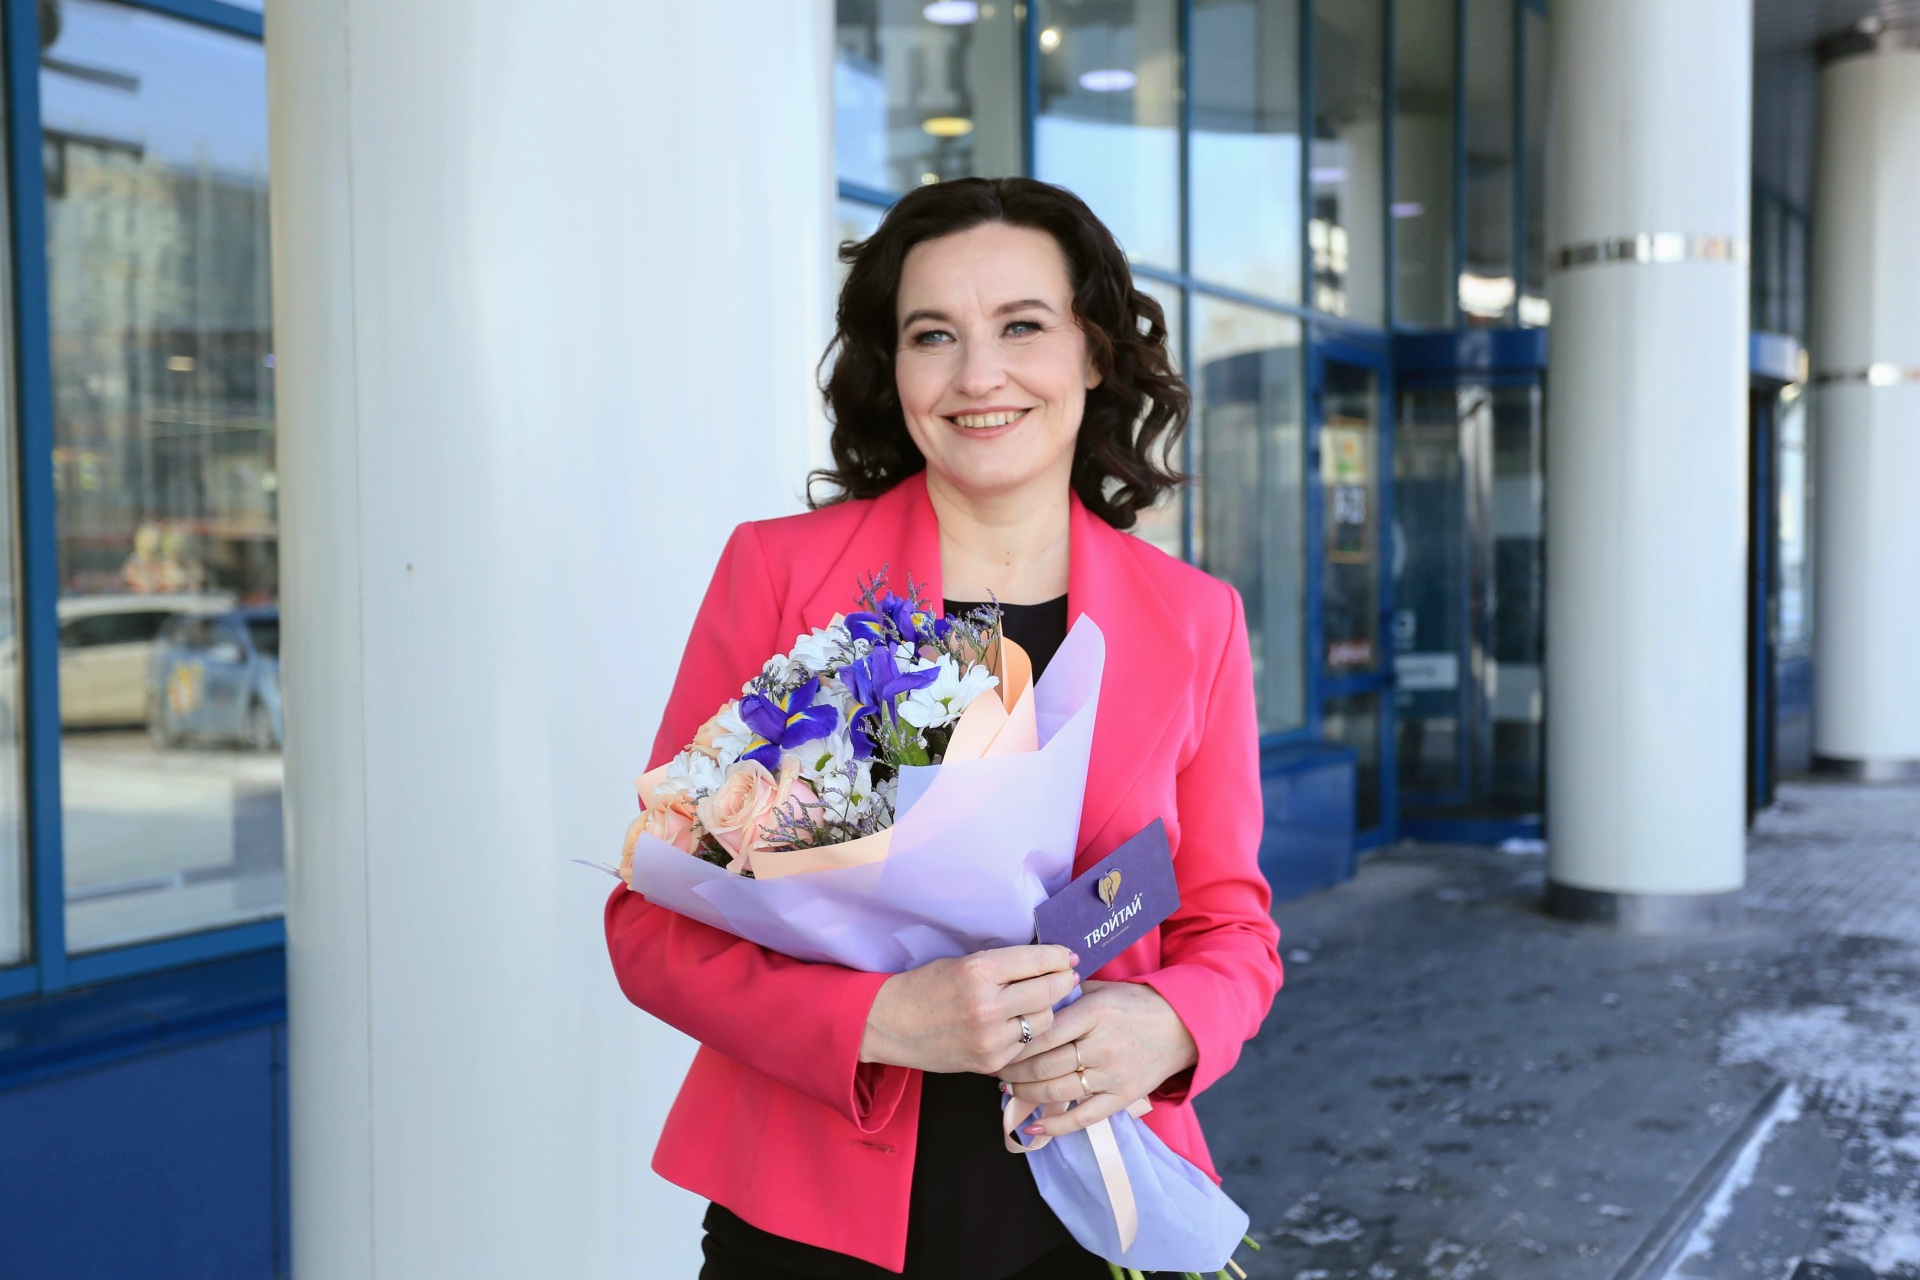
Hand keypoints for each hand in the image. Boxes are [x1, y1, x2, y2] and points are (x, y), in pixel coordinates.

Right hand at [859, 945, 1080, 1074]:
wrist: (889, 1024)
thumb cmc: (924, 986)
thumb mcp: (962, 962)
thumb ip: (1003, 965)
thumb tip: (1046, 962)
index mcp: (979, 971)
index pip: (1037, 961)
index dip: (1059, 957)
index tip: (1068, 956)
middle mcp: (988, 1005)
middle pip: (1049, 992)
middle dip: (1063, 981)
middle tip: (1068, 976)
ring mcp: (991, 1038)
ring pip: (1044, 1021)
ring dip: (1047, 1009)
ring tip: (1041, 1001)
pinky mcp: (990, 1061)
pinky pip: (1027, 1045)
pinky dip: (1028, 1033)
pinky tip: (1020, 1023)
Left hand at [995, 979, 1197, 1138]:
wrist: (1182, 1026)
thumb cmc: (1135, 1003)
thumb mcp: (1102, 988)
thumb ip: (1067, 996)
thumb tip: (1027, 1001)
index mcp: (1095, 1013)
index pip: (1044, 1032)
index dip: (1016, 1042)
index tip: (999, 1043)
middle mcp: (1102, 1046)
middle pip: (1045, 1065)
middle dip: (1014, 1070)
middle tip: (996, 1068)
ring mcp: (1113, 1075)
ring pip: (1058, 1092)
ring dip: (1026, 1093)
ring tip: (1009, 1088)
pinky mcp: (1122, 1098)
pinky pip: (1083, 1118)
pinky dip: (1055, 1127)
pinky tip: (1032, 1129)